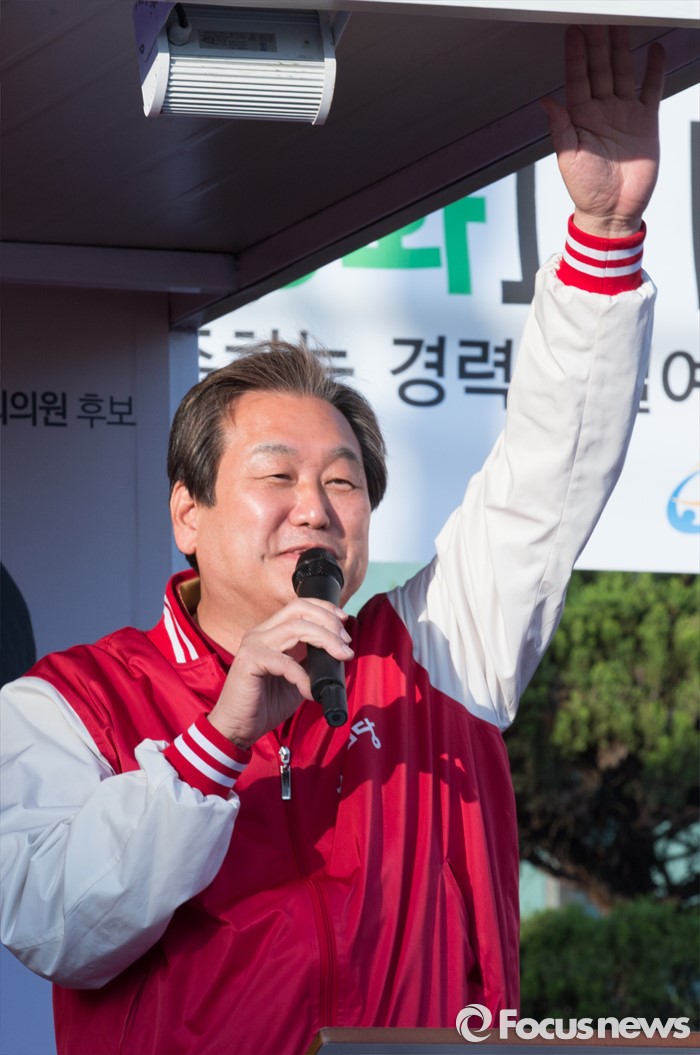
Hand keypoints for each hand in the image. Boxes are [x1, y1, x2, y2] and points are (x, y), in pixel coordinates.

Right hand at [207, 598, 352, 747]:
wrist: (238, 728)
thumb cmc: (266, 704)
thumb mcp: (296, 677)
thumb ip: (310, 660)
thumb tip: (337, 650)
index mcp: (271, 632)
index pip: (300, 606)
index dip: (325, 609)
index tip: (345, 622)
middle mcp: (261, 632)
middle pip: (299, 609)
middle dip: (328, 620)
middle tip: (345, 642)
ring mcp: (253, 644)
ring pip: (296, 628)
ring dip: (325, 640)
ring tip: (340, 656)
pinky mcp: (249, 661)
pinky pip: (285, 662)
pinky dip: (304, 676)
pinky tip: (310, 692)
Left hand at [541, 25, 664, 237]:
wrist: (613, 211)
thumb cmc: (587, 190)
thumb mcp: (568, 159)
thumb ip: (560, 129)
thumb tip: (546, 102)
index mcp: (581, 118)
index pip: (577, 78)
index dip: (575, 54)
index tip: (573, 30)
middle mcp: (602, 111)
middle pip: (601, 67)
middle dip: (598, 41)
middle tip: (597, 14)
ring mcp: (624, 113)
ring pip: (624, 71)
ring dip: (622, 47)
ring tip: (621, 21)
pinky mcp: (645, 121)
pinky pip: (651, 89)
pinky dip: (654, 70)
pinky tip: (654, 50)